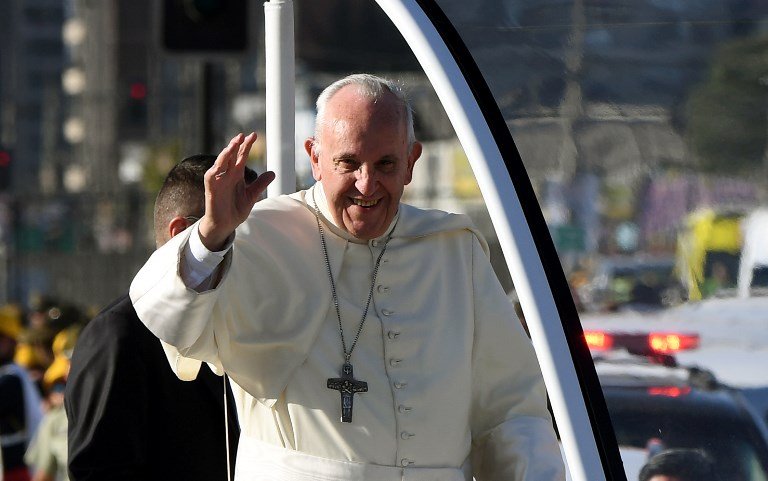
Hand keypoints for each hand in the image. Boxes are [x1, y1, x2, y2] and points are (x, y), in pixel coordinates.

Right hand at [199, 132, 274, 250]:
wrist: (225, 225)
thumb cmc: (235, 209)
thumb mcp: (251, 196)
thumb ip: (260, 184)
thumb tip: (273, 173)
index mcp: (237, 174)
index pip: (241, 156)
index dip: (246, 145)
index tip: (253, 135)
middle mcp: (227, 174)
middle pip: (231, 156)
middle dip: (236, 145)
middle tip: (243, 135)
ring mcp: (218, 180)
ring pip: (221, 163)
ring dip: (226, 153)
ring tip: (233, 145)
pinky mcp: (211, 189)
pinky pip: (211, 176)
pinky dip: (215, 170)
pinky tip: (219, 164)